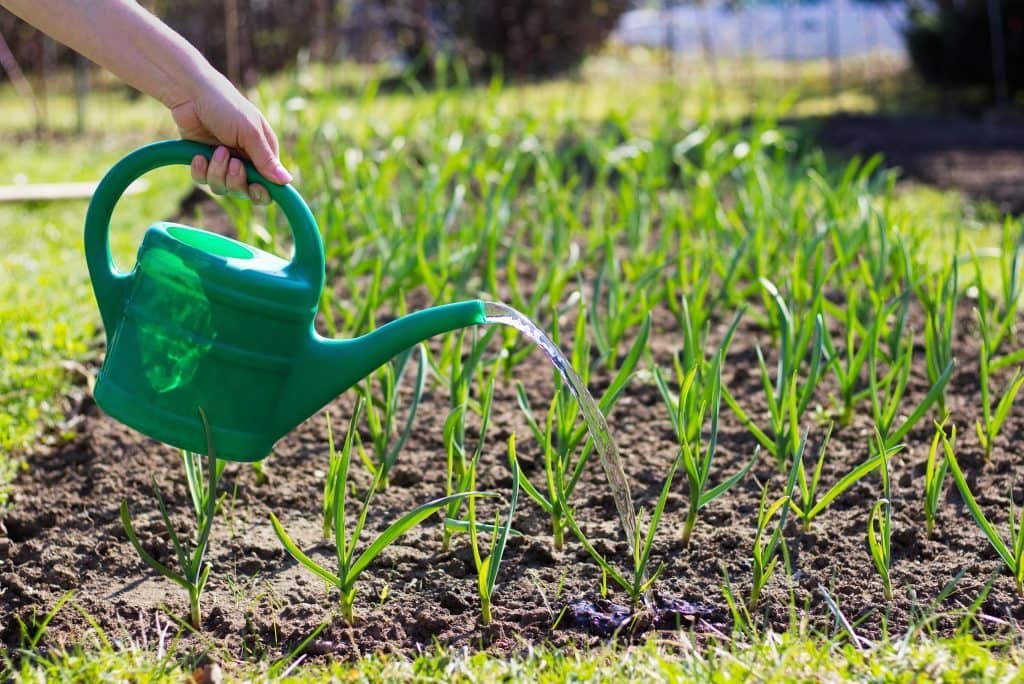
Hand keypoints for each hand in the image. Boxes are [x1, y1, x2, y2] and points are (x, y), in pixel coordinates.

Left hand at [170, 72, 291, 205]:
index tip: (255, 187)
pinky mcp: (203, 162)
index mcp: (263, 153)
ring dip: (218, 172)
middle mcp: (245, 161)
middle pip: (245, 191)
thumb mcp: (250, 132)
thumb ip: (266, 159)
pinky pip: (203, 181)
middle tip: (233, 162)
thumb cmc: (226, 106)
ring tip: (215, 150)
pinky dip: (200, 171)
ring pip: (223, 188)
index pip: (269, 185)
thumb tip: (287, 181)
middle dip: (237, 181)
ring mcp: (223, 163)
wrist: (190, 94)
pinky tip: (199, 156)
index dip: (262, 192)